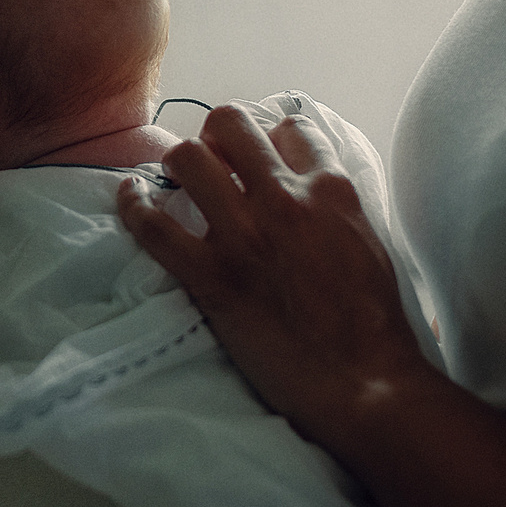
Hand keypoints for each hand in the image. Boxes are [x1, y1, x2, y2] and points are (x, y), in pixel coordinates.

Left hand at [120, 106, 432, 439]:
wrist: (365, 382)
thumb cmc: (374, 322)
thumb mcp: (369, 240)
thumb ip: (336, 205)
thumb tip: (309, 187)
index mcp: (331, 189)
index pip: (289, 128)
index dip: (269, 136)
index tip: (257, 153)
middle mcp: (285, 199)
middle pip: (230, 124)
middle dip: (216, 134)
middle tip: (212, 157)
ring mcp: (245, 236)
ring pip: (188, 158)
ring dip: (178, 163)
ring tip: (175, 177)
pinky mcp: (212, 277)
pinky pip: (154, 224)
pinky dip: (134, 204)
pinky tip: (131, 196)